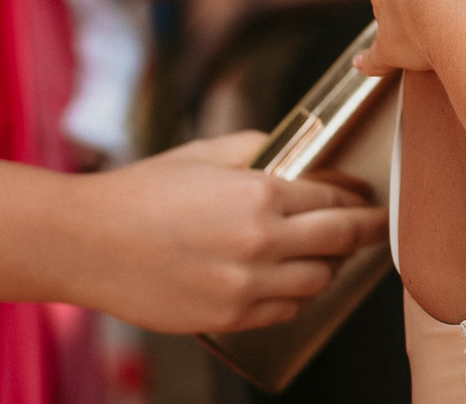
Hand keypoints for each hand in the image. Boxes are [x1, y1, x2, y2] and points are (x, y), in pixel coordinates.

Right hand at [67, 132, 385, 332]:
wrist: (87, 243)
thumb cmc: (143, 192)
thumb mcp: (207, 152)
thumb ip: (260, 149)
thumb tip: (296, 154)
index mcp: (261, 194)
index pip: (334, 197)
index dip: (357, 196)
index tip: (365, 196)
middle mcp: (262, 242)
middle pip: (342, 240)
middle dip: (367, 230)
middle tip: (378, 225)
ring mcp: (246, 285)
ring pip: (319, 281)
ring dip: (330, 265)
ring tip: (329, 254)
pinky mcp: (229, 317)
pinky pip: (285, 310)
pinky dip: (296, 296)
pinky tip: (292, 281)